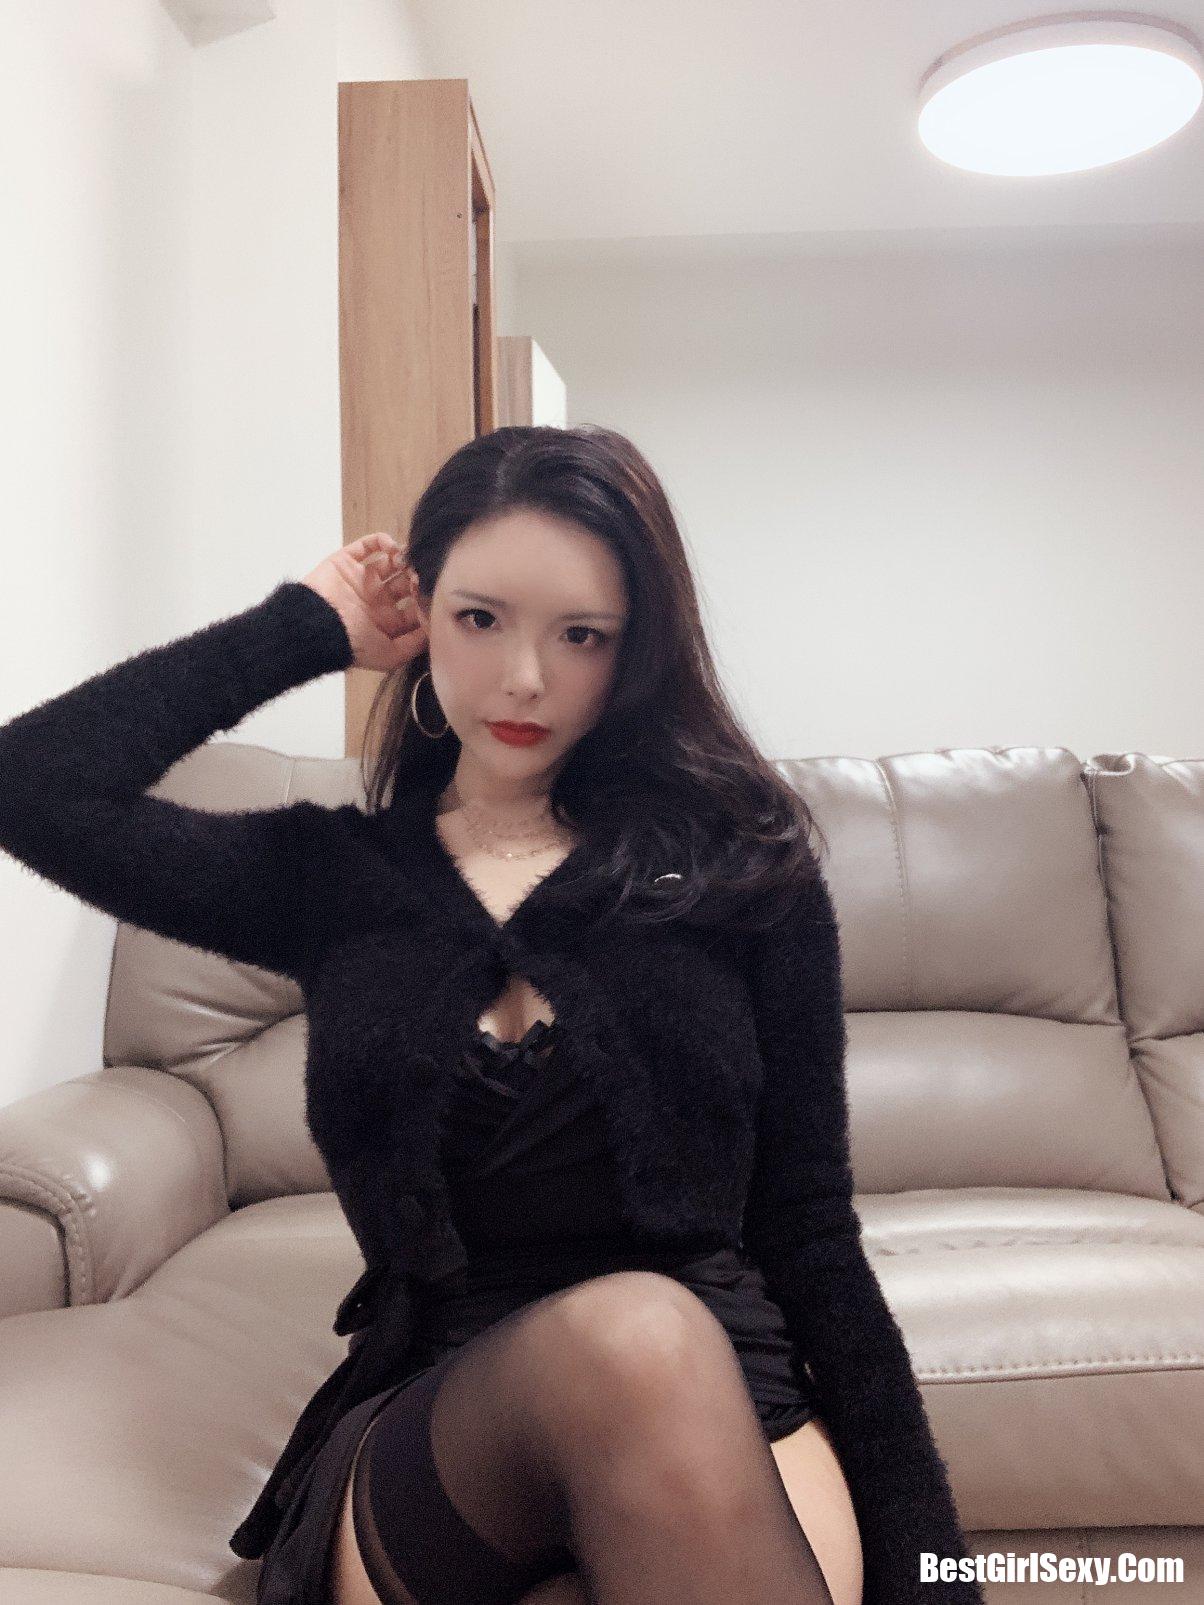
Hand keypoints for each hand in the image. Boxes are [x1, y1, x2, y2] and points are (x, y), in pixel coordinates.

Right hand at [301, 533, 427, 673]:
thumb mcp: (389, 656)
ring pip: (391, 562)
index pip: (415, 606)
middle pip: (406, 582)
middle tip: (421, 575)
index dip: (425, 599)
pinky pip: (368, 545)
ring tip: (408, 561)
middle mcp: (376, 599)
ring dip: (404, 559)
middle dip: (417, 577)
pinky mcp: (347, 562)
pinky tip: (392, 549)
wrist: (316, 628)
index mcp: (386, 620)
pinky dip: (383, 542)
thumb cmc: (351, 646)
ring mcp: (361, 579)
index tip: (432, 595)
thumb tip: (435, 628)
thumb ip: (414, 644)